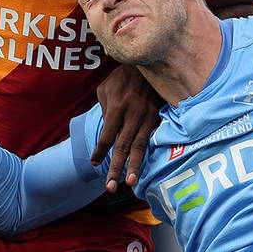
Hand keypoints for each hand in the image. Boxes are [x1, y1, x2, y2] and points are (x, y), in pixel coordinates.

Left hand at [93, 65, 159, 190]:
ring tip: (130, 183)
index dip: (100, 151)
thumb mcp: (105, 90)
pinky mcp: (158, 119)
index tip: (94, 163)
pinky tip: (146, 168)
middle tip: (110, 187)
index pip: (107, 136)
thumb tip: (107, 132)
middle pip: (123, 147)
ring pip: (140, 147)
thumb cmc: (122, 77)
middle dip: (116, 168)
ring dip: (135, 167)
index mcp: (117, 108)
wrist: (148, 64)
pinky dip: (148, 155)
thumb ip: (105, 111)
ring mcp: (148, 118)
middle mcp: (133, 116)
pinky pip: (151, 140)